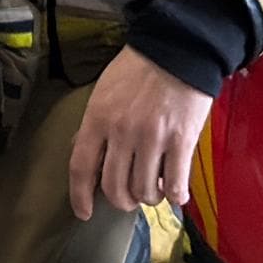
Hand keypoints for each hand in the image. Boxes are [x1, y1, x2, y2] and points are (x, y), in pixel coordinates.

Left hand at [67, 42, 214, 219]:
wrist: (178, 48)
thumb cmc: (139, 69)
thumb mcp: (104, 91)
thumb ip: (94, 123)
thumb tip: (83, 149)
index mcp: (98, 118)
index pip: (81, 168)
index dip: (80, 196)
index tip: (85, 213)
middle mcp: (121, 132)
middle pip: (114, 187)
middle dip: (122, 201)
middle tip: (130, 198)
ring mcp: (152, 139)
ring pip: (144, 191)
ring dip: (149, 198)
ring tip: (155, 190)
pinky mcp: (181, 141)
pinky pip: (174, 184)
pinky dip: (175, 196)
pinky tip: (176, 193)